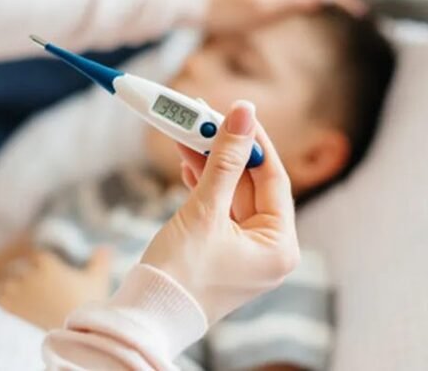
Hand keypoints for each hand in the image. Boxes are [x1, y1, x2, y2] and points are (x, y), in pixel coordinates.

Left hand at [0, 249, 111, 330]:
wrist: (73, 336)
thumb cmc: (86, 307)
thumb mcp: (98, 280)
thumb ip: (100, 260)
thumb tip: (105, 247)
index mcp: (47, 262)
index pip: (36, 257)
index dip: (38, 266)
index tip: (43, 276)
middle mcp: (28, 273)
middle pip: (18, 269)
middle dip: (23, 277)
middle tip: (32, 292)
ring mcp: (15, 290)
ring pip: (5, 283)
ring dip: (10, 290)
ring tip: (20, 301)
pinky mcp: (7, 307)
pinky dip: (1, 303)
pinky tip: (12, 310)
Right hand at [140, 101, 299, 323]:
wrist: (147, 315)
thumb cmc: (180, 272)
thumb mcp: (205, 210)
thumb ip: (225, 160)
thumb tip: (244, 114)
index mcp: (280, 246)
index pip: (273, 178)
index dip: (253, 141)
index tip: (236, 111)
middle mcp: (269, 250)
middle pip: (250, 184)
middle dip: (224, 150)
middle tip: (204, 117)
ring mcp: (245, 253)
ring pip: (230, 194)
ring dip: (209, 164)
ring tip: (188, 133)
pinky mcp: (222, 252)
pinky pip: (218, 210)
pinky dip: (204, 187)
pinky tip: (188, 163)